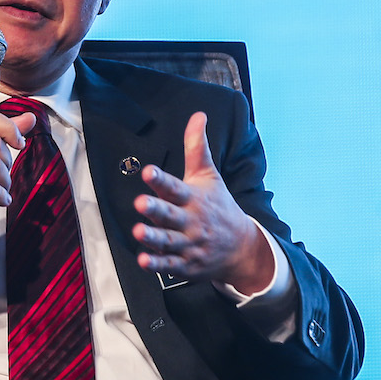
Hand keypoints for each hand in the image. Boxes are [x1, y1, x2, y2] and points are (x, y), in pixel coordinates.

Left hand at [132, 112, 274, 294]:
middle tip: (140, 203)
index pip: (175, 186)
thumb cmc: (220, 206)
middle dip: (155, 209)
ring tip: (138, 231)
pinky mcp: (185, 263)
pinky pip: (169, 264)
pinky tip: (143, 260)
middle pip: (170, 214)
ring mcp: (188, 243)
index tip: (148, 171)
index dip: (160, 179)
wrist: (242, 247)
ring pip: (168, 240)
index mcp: (193, 197)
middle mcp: (190, 220)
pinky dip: (157, 263)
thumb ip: (197, 147)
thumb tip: (197, 115)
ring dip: (153, 237)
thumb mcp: (209, 176)